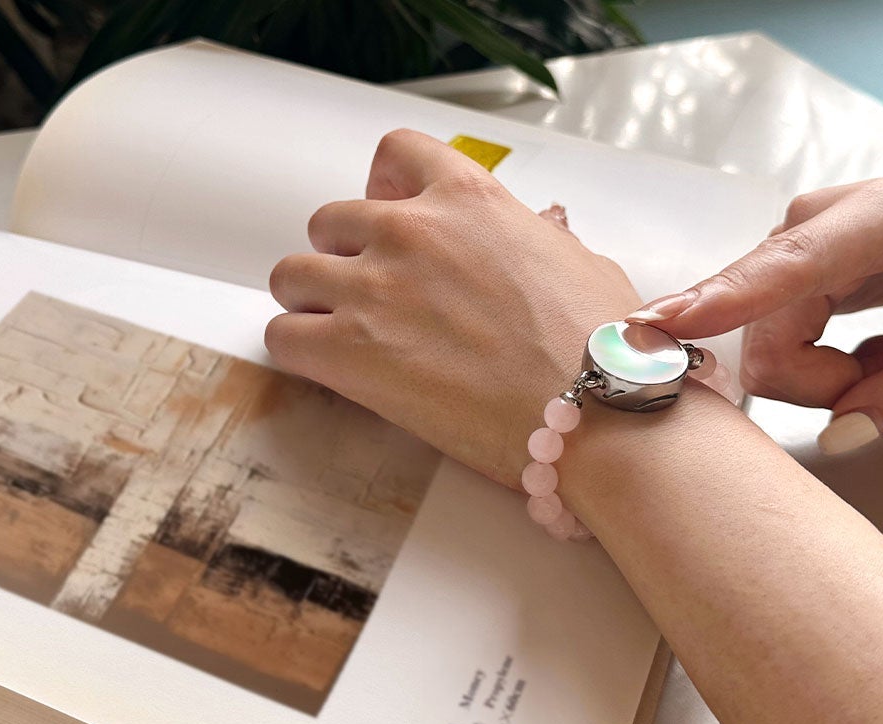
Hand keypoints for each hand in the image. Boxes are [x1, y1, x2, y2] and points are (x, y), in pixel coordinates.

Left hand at [267, 129, 641, 488]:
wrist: (589, 411)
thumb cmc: (599, 348)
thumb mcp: (576, 261)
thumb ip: (530, 244)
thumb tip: (531, 251)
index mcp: (468, 198)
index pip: (395, 154)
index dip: (382, 188)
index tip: (390, 219)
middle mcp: (411, 231)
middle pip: (331, 222)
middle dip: (343, 258)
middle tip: (368, 300)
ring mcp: (373, 289)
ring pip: (292, 274)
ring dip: (308, 303)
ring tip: (337, 338)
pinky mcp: (347, 352)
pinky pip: (282, 337)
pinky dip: (294, 351)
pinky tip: (323, 371)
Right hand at [632, 160, 882, 448]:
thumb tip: (843, 435)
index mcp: (876, 219)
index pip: (786, 270)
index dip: (720, 303)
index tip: (657, 325)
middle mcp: (809, 228)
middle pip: (770, 349)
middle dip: (830, 386)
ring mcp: (784, 251)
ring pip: (768, 360)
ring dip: (830, 381)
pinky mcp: (774, 277)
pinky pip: (772, 354)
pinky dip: (822, 370)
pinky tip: (868, 345)